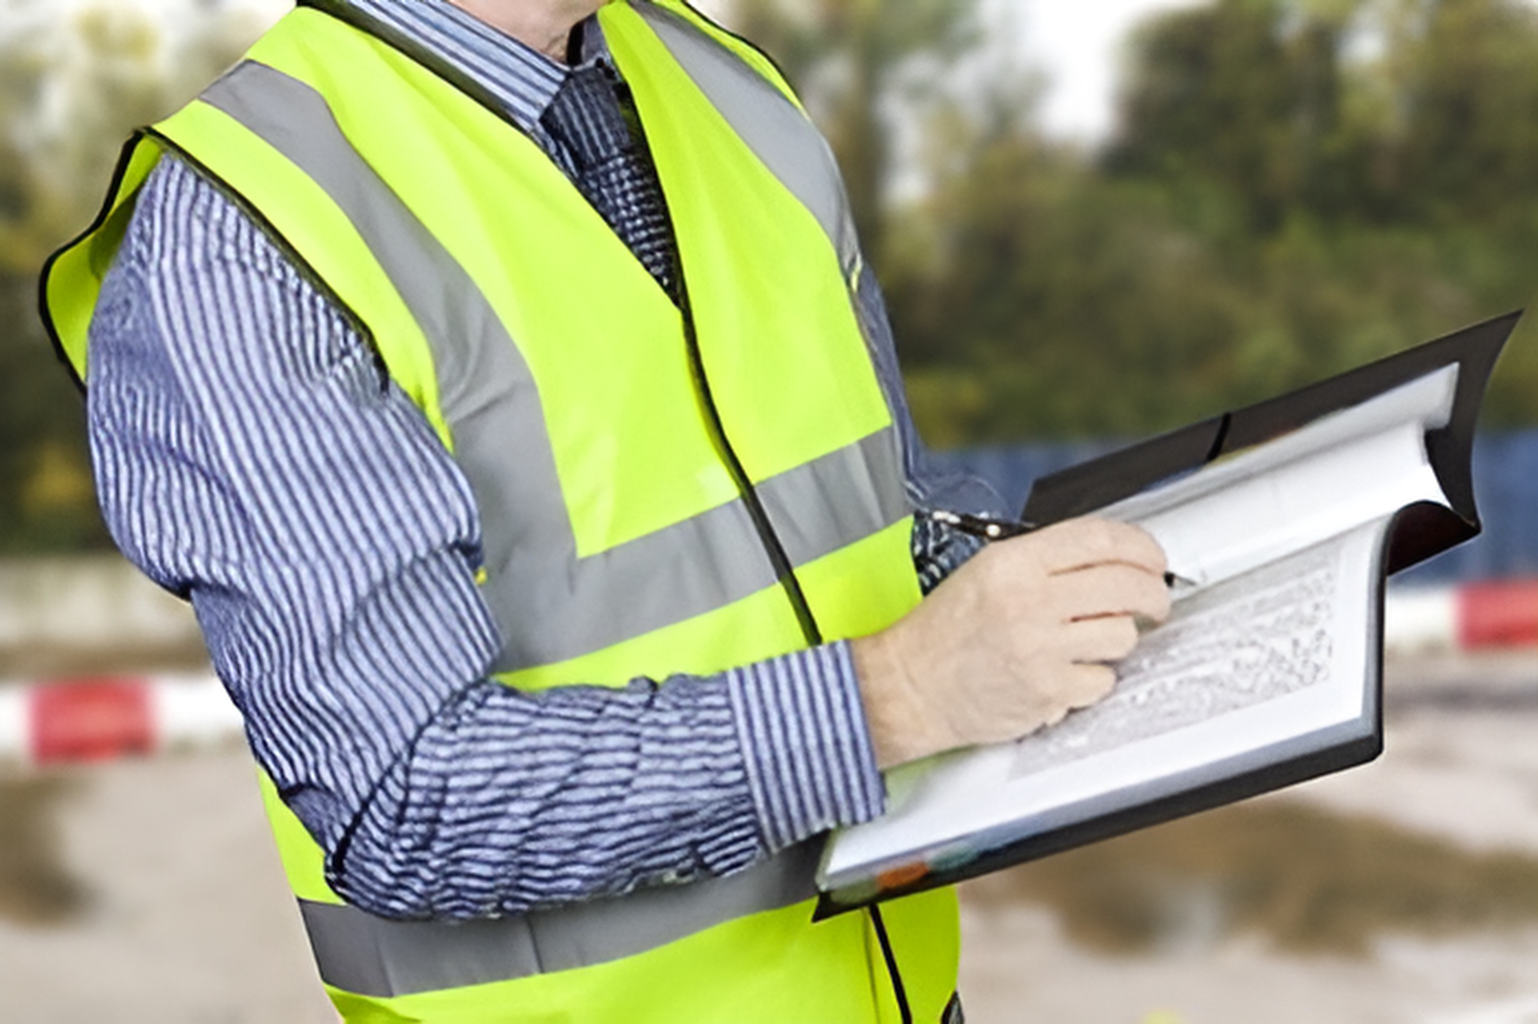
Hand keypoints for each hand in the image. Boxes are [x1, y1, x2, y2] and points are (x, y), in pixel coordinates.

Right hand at [852, 517, 1170, 768]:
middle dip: (1153, 593)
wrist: (911, 686)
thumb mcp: (985, 572)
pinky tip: (1066, 670)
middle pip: (1126, 584)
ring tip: (1089, 640)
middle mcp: (1028, 602)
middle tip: (1153, 601)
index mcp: (1012, 564)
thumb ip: (1046, 562)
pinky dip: (1092, 678)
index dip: (1141, 546)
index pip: (1099, 538)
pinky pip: (1103, 680)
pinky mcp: (1048, 692)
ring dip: (1117, 638)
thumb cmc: (945, 632)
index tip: (1152, 558)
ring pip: (1123, 635)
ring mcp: (1040, 649)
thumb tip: (1113, 561)